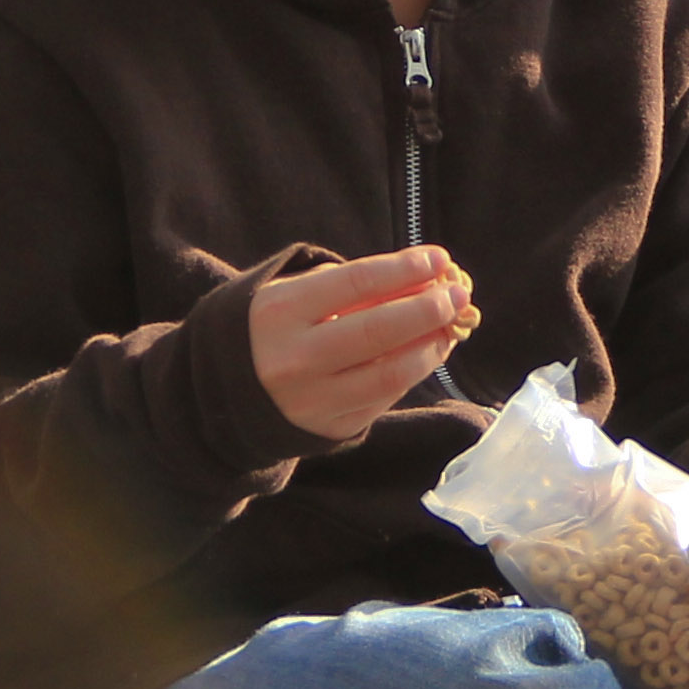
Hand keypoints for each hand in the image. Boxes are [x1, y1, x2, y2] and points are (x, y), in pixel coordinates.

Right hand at [251, 246, 477, 445]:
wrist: (229, 390)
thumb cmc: (279, 327)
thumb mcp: (302, 293)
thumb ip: (359, 286)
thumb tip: (430, 280)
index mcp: (281, 312)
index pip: (357, 282)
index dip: (405, 269)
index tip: (439, 259)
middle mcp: (293, 359)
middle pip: (378, 330)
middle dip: (428, 309)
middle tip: (459, 294)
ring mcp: (312, 400)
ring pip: (391, 373)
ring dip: (432, 346)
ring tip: (451, 325)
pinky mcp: (331, 429)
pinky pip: (385, 398)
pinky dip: (414, 371)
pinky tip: (428, 350)